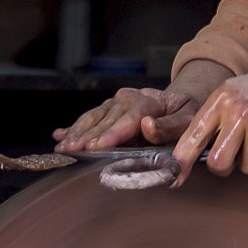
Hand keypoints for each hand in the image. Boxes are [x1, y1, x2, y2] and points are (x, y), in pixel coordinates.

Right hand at [54, 86, 197, 150]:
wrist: (181, 101)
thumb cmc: (186, 114)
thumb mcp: (189, 120)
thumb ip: (170, 127)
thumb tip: (148, 126)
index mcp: (151, 100)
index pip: (131, 117)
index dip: (114, 132)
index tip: (99, 145)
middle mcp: (130, 98)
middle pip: (107, 118)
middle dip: (88, 135)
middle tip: (73, 149)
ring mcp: (117, 102)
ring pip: (94, 117)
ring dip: (77, 132)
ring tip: (63, 146)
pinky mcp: (109, 108)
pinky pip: (90, 118)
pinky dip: (74, 127)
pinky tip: (58, 135)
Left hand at [174, 65, 247, 179]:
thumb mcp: (237, 94)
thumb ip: (215, 120)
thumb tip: (188, 156)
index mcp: (222, 98)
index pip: (193, 136)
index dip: (182, 162)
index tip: (175, 178)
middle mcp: (240, 109)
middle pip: (219, 163)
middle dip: (230, 165)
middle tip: (245, 152)